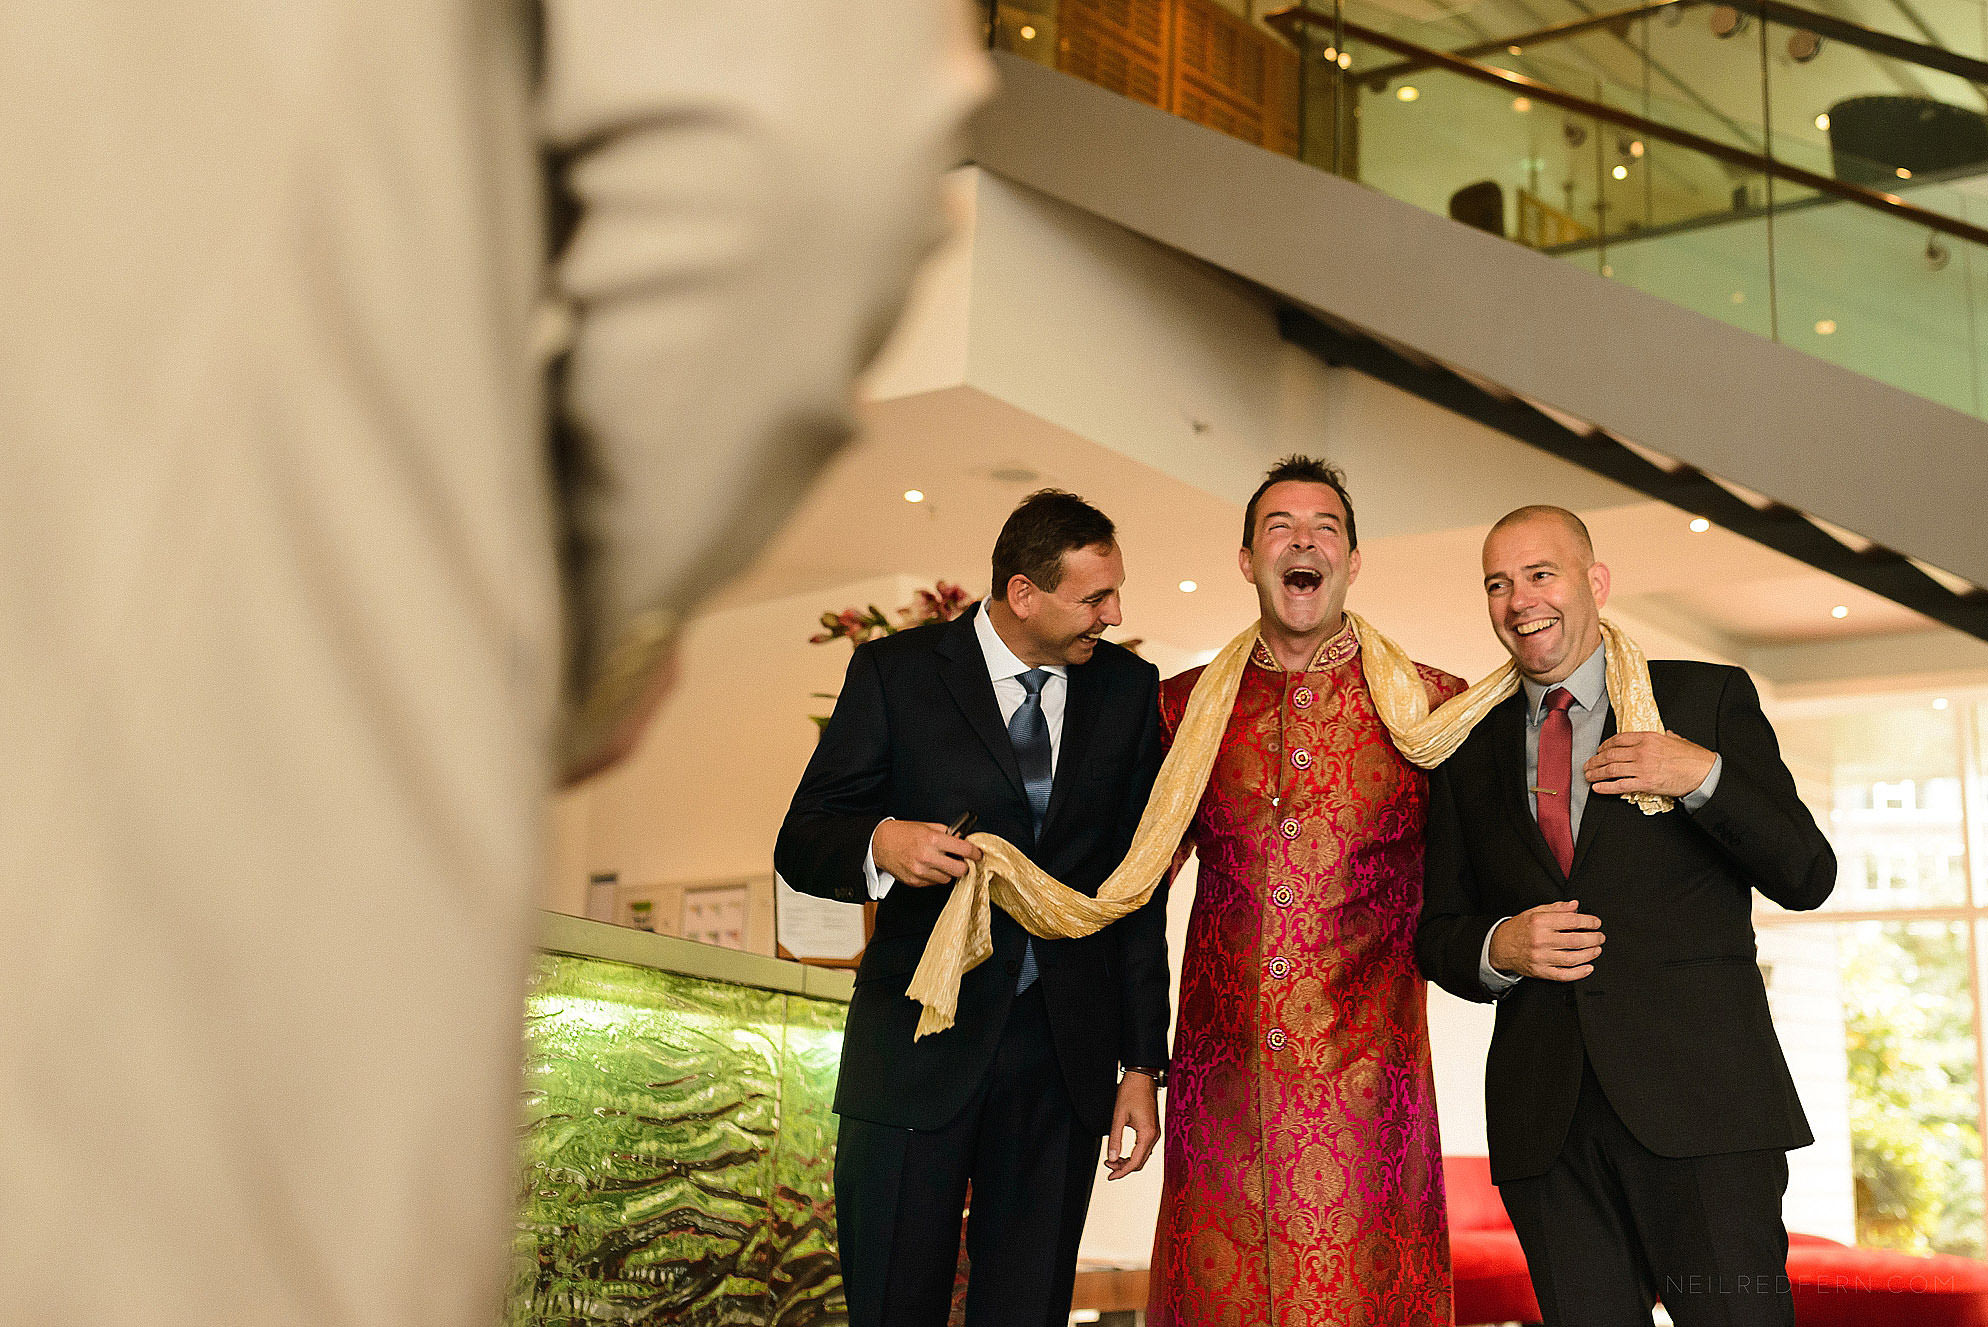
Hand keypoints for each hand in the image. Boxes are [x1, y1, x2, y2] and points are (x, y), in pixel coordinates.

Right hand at [871, 819, 981, 886]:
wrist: (879, 844)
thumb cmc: (902, 833)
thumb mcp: (926, 826)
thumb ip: (946, 833)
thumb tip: (962, 839)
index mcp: (932, 839)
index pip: (964, 850)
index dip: (975, 853)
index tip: (978, 854)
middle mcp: (928, 857)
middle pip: (960, 870)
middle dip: (964, 866)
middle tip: (961, 862)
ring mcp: (921, 872)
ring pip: (948, 879)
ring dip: (948, 872)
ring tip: (940, 863)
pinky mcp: (915, 882)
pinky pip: (934, 883)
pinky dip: (935, 877)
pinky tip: (928, 867)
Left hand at [1104, 1072, 1159, 1179]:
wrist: (1142, 1077)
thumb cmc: (1130, 1092)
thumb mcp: (1118, 1116)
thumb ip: (1115, 1139)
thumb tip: (1112, 1158)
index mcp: (1147, 1134)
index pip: (1135, 1162)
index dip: (1121, 1172)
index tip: (1110, 1177)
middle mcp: (1154, 1136)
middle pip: (1140, 1162)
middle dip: (1123, 1168)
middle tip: (1107, 1166)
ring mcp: (1155, 1133)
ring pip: (1142, 1156)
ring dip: (1128, 1161)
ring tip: (1112, 1160)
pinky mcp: (1152, 1129)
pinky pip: (1144, 1148)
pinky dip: (1133, 1154)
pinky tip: (1122, 1153)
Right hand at [1488, 901, 1602, 981]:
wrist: (1500, 946)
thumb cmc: (1519, 929)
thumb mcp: (1534, 912)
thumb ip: (1556, 909)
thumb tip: (1575, 906)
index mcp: (1540, 923)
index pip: (1571, 921)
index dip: (1588, 922)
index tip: (1596, 923)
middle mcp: (1540, 940)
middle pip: (1575, 941)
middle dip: (1593, 939)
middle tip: (1600, 937)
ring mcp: (1541, 958)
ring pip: (1572, 958)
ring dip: (1589, 954)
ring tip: (1596, 949)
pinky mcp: (1540, 971)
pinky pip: (1564, 975)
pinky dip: (1579, 973)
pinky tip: (1588, 967)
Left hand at [1585, 731, 1714, 798]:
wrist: (1704, 772)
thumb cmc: (1693, 757)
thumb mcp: (1677, 740)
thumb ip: (1667, 736)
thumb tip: (1666, 734)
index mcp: (1649, 738)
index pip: (1618, 739)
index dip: (1604, 745)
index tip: (1599, 750)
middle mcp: (1642, 751)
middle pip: (1610, 754)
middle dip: (1595, 760)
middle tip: (1587, 765)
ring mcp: (1643, 767)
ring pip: (1611, 769)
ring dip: (1596, 773)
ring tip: (1588, 776)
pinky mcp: (1646, 783)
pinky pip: (1620, 785)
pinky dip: (1606, 787)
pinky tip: (1597, 788)